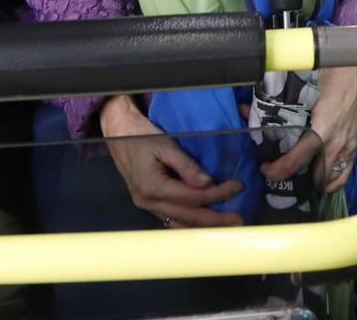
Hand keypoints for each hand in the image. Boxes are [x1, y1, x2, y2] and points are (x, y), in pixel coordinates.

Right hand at [98, 94, 243, 227]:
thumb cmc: (140, 134)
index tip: (237, 187)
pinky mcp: (148, 204)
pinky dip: (189, 222)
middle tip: (238, 219)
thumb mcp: (165, 144)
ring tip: (225, 225)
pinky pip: (171, 218)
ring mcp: (146, 206)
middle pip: (188, 216)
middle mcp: (148, 202)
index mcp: (152, 187)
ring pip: (179, 222)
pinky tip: (203, 222)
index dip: (217, 194)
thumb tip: (208, 183)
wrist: (118, 132)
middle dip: (215, 219)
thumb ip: (186, 165)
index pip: (192, 197)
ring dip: (203, 225)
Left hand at [260, 64, 356, 196]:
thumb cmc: (334, 72)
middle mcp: (336, 144)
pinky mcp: (356, 143)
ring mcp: (349, 146)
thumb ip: (282, 104)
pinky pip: (346, 172)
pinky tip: (324, 176)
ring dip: (316, 182)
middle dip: (297, 180)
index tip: (266, 169)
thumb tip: (251, 109)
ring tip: (302, 178)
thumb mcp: (305, 88)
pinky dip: (334, 179)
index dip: (278, 170)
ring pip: (332, 180)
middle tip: (282, 172)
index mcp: (322, 131)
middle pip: (315, 178)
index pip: (296, 162)